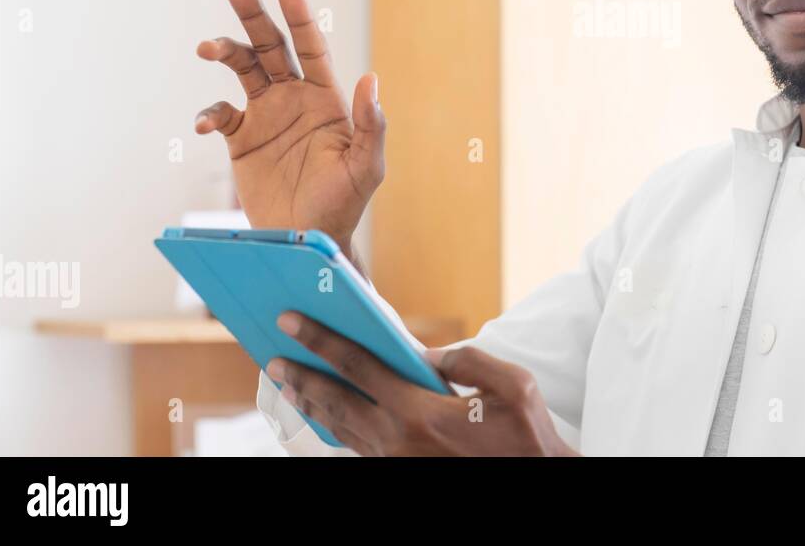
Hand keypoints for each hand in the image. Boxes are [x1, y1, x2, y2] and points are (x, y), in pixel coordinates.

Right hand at [194, 0, 384, 255]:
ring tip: (206, 47)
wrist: (307, 239)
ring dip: (225, 51)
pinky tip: (207, 123)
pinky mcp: (240, 139)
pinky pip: (219, 113)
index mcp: (325, 98)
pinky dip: (209, 112)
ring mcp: (265, 116)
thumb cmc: (344, 203)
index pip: (311, 47)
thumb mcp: (366, 167)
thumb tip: (370, 79)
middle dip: (253, 13)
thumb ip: (371, 125)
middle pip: (271, 45)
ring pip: (241, 68)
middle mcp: (293, 98)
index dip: (299, 17)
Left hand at [267, 312, 577, 456]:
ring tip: (288, 382)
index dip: (321, 341)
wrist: (532, 481)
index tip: (292, 322)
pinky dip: (334, 427)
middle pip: (335, 401)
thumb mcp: (514, 385)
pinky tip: (325, 415)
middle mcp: (397, 440)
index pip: (358, 368)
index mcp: (420, 413)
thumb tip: (429, 354)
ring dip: (310, 403)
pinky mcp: (398, 471)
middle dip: (301, 374)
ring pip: (340, 428)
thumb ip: (469, 360)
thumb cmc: (525, 436)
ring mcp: (394, 461)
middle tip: (272, 355)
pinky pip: (356, 446)